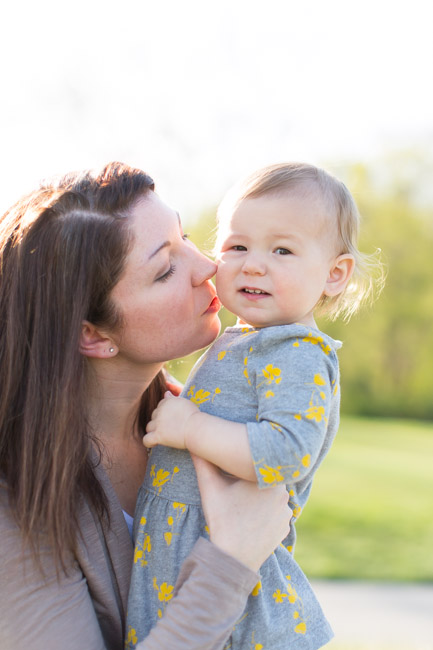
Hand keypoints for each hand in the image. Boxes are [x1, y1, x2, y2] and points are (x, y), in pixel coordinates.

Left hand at [144, 392, 198, 448]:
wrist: (197, 428)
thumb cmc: (194, 416)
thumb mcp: (185, 403)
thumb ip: (173, 398)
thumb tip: (166, 393)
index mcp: (167, 402)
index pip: (160, 406)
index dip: (165, 413)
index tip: (172, 419)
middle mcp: (160, 411)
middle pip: (153, 416)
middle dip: (159, 421)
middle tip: (171, 427)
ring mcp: (158, 424)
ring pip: (149, 427)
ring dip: (154, 431)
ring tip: (164, 435)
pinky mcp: (158, 435)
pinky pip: (146, 440)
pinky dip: (148, 442)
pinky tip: (154, 443)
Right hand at [192, 456, 291, 571]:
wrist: (233, 557)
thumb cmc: (221, 519)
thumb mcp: (210, 488)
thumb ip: (203, 463)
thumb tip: (194, 446)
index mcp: (267, 477)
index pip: (257, 465)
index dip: (245, 469)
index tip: (236, 476)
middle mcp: (283, 492)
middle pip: (265, 480)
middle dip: (252, 483)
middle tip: (237, 492)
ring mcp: (286, 511)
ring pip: (271, 496)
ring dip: (260, 499)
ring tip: (243, 507)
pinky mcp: (285, 527)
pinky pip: (276, 513)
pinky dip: (266, 514)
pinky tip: (251, 519)